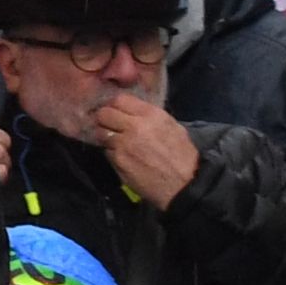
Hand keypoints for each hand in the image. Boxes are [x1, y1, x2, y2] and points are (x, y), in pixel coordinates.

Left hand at [86, 87, 199, 206]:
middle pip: (104, 113)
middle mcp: (134, 126)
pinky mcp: (118, 161)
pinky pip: (106, 151)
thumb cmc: (183, 156)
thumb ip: (149, 116)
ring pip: (101, 133)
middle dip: (105, 119)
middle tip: (110, 125)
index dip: (115, 105)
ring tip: (115, 142)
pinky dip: (111, 152)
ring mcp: (123, 144)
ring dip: (105, 136)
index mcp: (151, 115)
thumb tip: (131, 112)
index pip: (119, 99)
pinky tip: (122, 157)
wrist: (184, 185)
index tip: (116, 111)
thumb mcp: (172, 127)